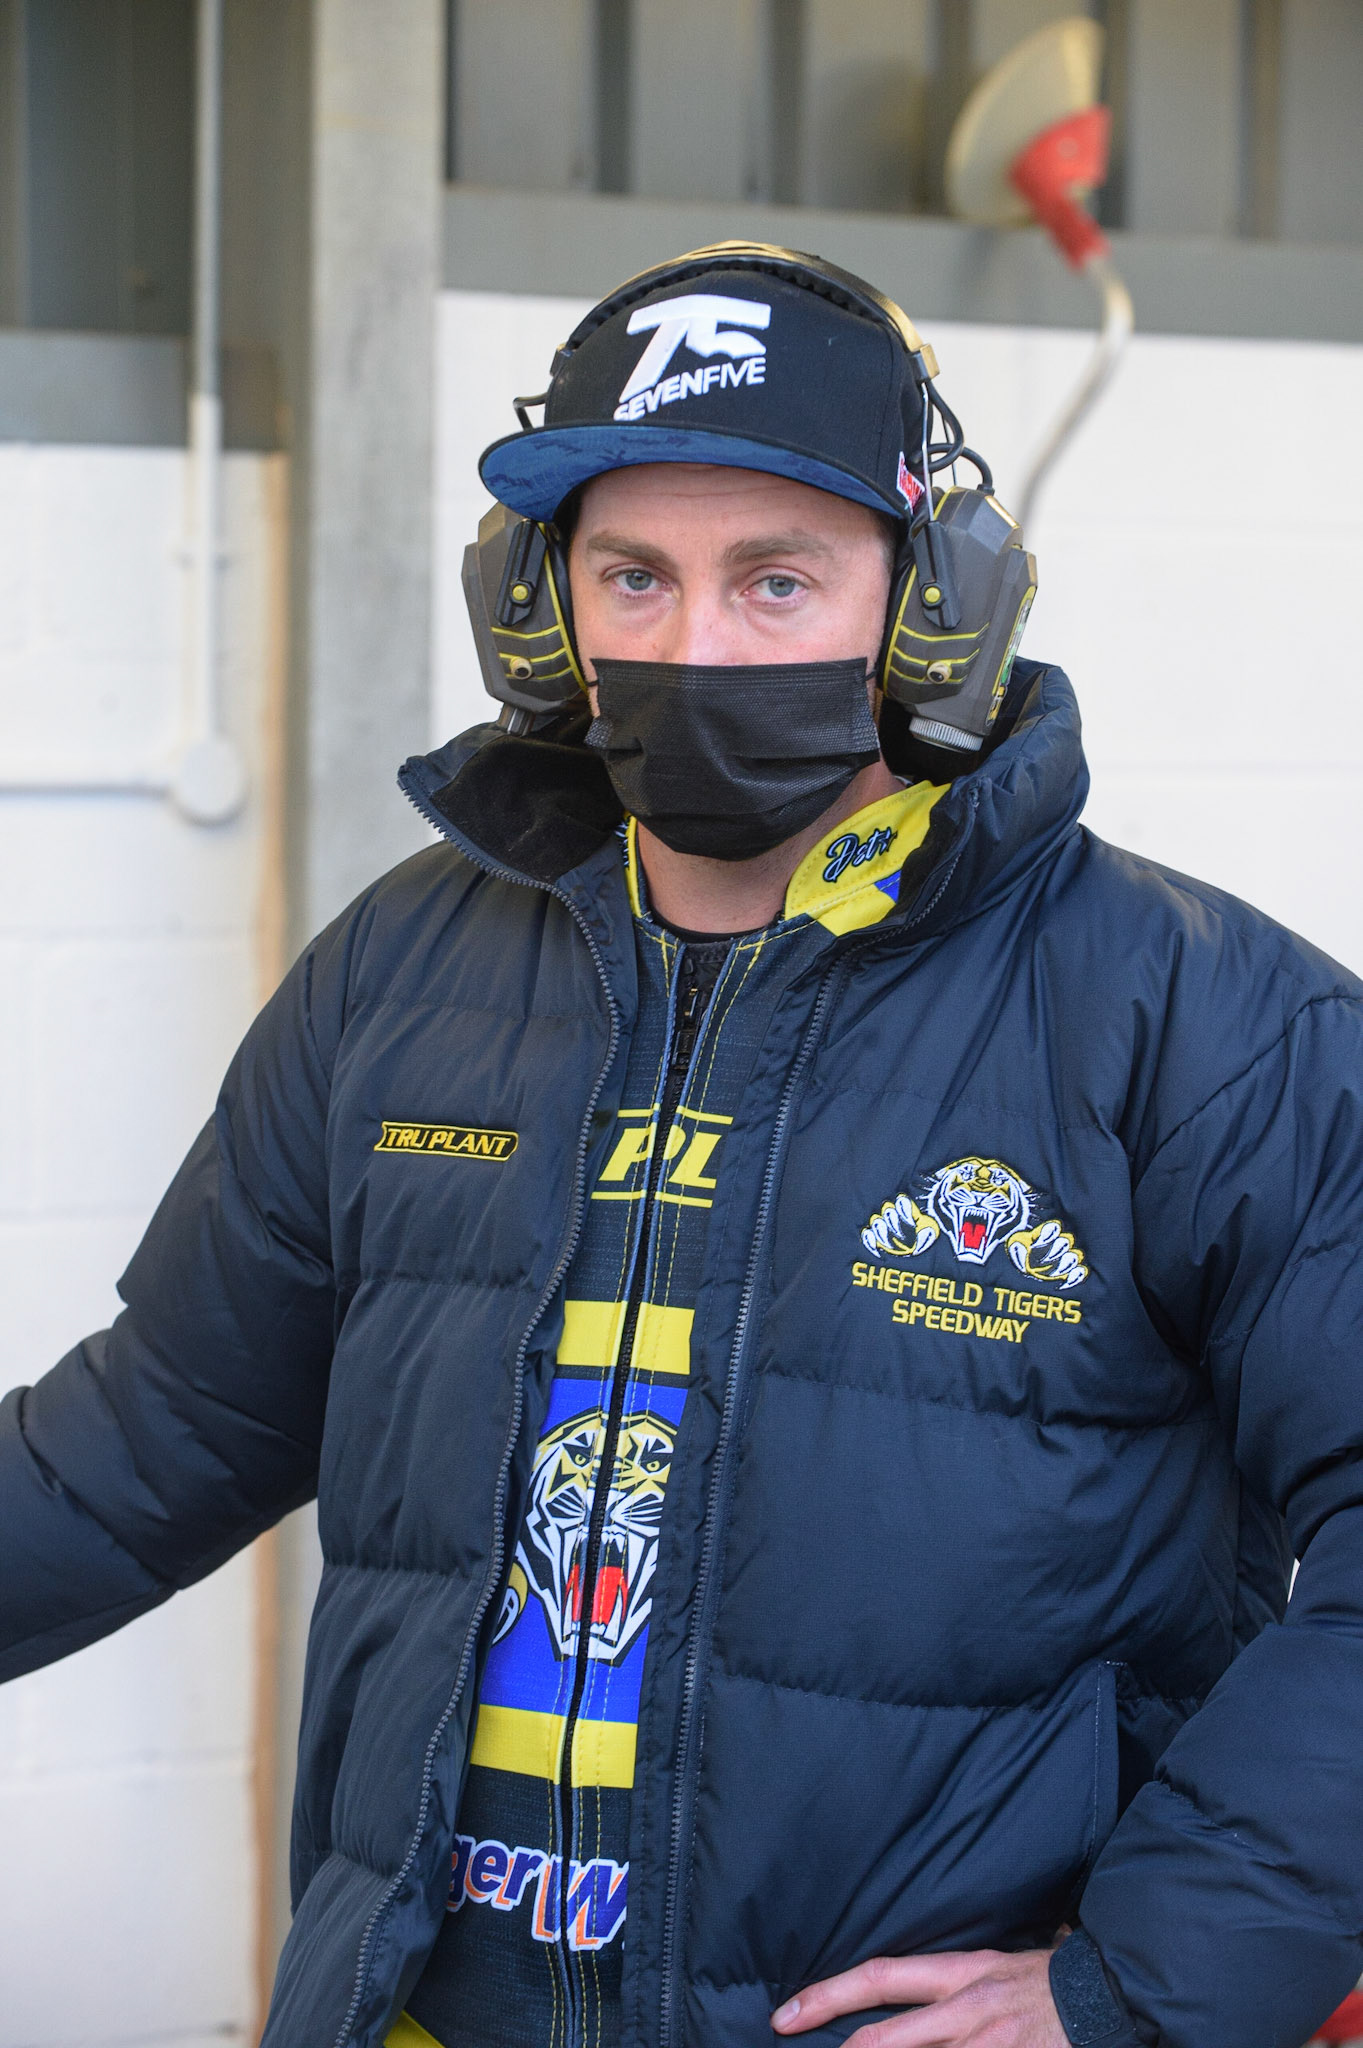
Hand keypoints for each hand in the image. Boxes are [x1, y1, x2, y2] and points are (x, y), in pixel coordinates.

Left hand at [770, 1947, 1067, 2046]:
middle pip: (886, 2041)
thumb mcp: (994, 1962)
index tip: (786, 2015)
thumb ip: (947, 1979)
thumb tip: (898, 1986)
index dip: (828, 1997)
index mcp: (960, 1975)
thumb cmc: (1050, 1979)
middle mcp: (967, 2013)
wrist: (1111, 1997)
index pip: (880, 1978)